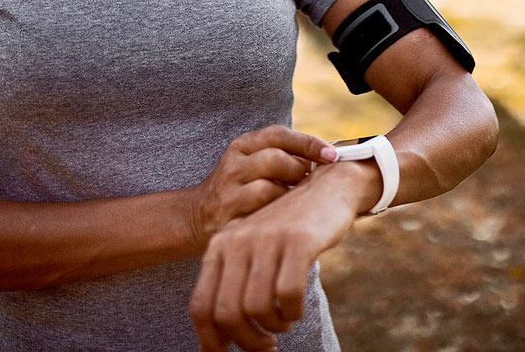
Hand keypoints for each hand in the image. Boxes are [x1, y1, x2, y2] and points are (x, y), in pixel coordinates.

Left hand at [189, 161, 374, 351]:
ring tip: (283, 322)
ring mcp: (267, 240)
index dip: (211, 341)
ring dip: (273, 328)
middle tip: (266, 345)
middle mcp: (237, 241)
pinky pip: (288, 295)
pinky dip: (292, 312)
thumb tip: (213, 343)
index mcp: (219, 246)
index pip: (200, 307)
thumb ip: (231, 286)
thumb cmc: (286, 232)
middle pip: (227, 314)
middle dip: (248, 341)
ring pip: (257, 309)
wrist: (325, 189)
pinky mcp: (298, 241)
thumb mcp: (250, 252)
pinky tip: (295, 308)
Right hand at [190, 125, 337, 246]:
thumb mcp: (252, 161)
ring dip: (289, 197)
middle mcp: (232, 165)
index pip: (278, 135)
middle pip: (276, 159)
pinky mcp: (227, 220)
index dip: (308, 143)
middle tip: (307, 182)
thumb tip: (327, 156)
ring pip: (269, 188)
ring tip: (293, 201)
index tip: (332, 154)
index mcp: (241, 146)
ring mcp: (227, 193)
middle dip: (300, 171)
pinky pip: (261, 217)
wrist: (198, 215)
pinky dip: (277, 217)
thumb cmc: (240, 186)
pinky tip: (282, 218)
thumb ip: (282, 154)